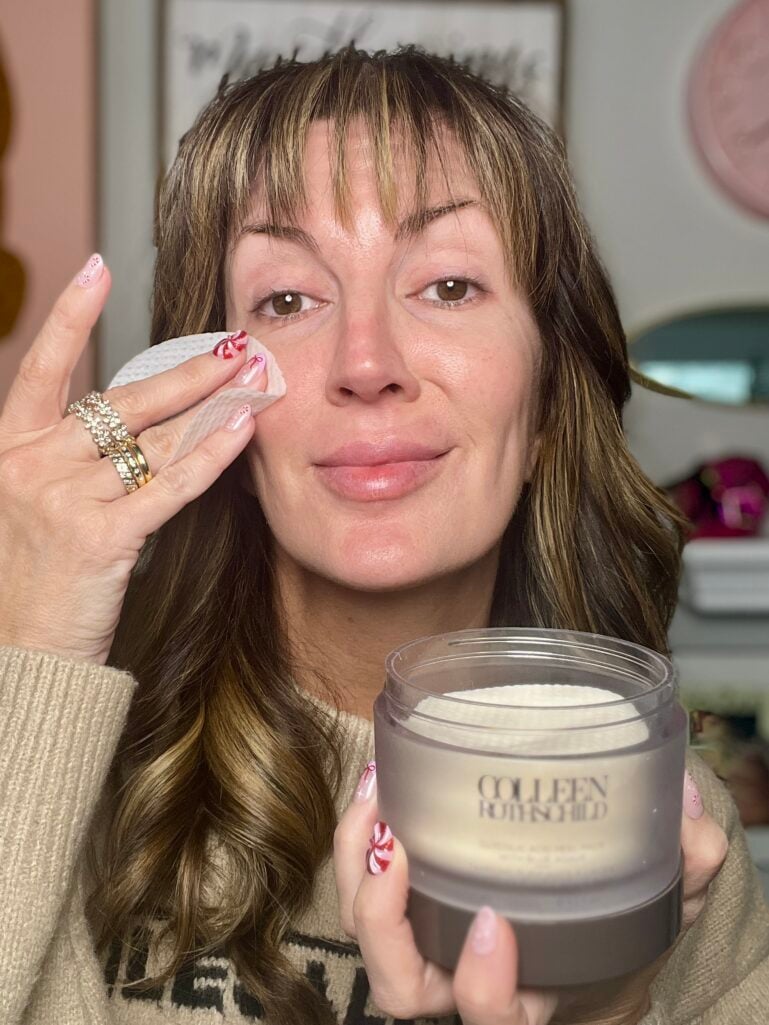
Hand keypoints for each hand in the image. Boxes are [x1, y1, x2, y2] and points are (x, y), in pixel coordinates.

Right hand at [0, 254, 267, 664]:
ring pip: (152, 439)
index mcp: (8, 449)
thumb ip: (74, 459)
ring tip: (254, 378)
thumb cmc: (34, 578)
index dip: (70, 317)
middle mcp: (31, 464)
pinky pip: (169, 486)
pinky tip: (243, 430)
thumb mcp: (33, 504)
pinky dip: (210, 457)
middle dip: (185, 371)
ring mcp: (62, 499)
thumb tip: (144, 420)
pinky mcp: (100, 538)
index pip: (40, 368)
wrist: (23, 650)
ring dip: (211, 407)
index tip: (96, 267)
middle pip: (120, 400)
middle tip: (233, 343)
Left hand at [334, 764, 727, 1024]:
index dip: (485, 987)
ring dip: (357, 867)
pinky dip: (358, 840)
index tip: (493, 922)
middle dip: (384, 922)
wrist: (582, 918)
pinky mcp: (409, 897)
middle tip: (394, 844)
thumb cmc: (617, 919)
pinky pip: (363, 885)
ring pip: (367, 933)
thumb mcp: (663, 896)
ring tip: (375, 796)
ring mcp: (430, 939)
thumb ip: (685, 862)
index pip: (496, 1020)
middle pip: (402, 986)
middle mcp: (467, 979)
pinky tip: (378, 782)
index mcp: (530, 992)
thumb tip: (689, 807)